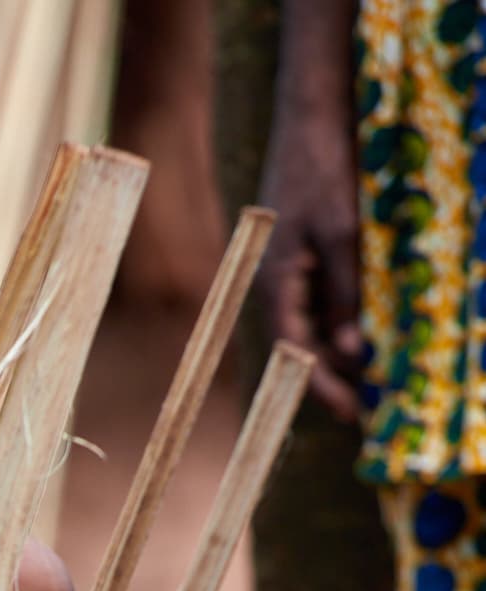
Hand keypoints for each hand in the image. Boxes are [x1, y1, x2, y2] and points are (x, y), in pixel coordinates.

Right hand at [257, 105, 361, 421]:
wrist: (312, 114)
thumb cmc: (321, 169)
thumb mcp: (342, 233)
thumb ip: (346, 294)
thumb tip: (354, 351)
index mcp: (276, 287)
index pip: (297, 354)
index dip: (324, 387)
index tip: (352, 414)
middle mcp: (279, 287)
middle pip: (306, 347)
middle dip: (337, 377)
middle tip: (372, 403)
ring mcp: (293, 271)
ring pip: (318, 326)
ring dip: (345, 351)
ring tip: (376, 374)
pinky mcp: (310, 255)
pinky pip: (326, 300)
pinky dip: (347, 320)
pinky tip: (370, 330)